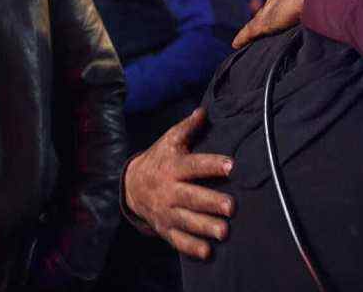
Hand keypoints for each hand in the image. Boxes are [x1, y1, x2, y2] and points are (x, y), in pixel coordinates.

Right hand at [124, 108, 235, 259]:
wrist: (131, 185)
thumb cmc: (159, 159)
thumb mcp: (170, 140)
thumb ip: (188, 127)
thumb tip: (204, 110)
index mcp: (173, 167)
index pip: (194, 165)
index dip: (212, 165)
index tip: (232, 165)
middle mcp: (169, 190)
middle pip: (192, 197)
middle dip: (211, 202)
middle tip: (232, 207)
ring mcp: (166, 211)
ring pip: (187, 220)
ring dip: (205, 227)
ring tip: (224, 232)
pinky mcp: (165, 227)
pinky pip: (177, 239)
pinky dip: (191, 247)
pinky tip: (207, 252)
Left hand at [232, 0, 333, 48]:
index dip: (287, 2)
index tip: (287, 8)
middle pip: (273, 5)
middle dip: (269, 12)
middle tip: (265, 22)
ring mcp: (276, 6)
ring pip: (262, 18)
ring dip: (256, 26)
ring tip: (248, 35)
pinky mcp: (267, 20)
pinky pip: (252, 30)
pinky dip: (245, 36)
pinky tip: (237, 43)